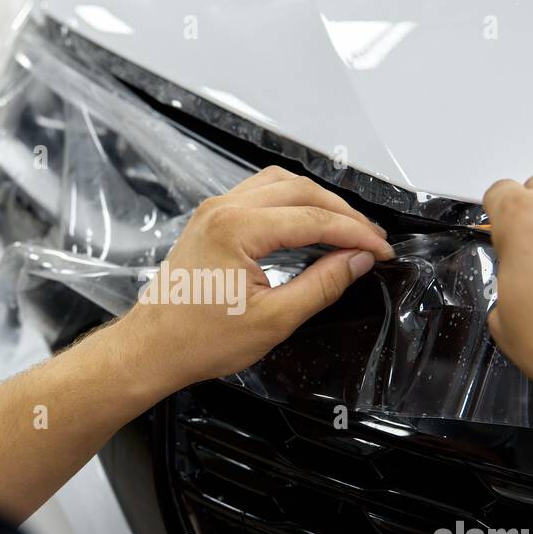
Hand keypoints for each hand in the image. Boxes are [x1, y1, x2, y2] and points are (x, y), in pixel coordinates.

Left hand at [117, 166, 393, 391]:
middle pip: (301, 191)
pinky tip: (308, 223)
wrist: (152, 349)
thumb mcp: (274, 320)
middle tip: (371, 239)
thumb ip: (323, 284)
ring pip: (281, 184)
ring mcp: (215, 210)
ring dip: (318, 201)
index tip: (380, 251)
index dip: (356, 234)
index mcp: (238, 228)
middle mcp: (224, 209)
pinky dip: (291, 202)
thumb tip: (358, 260)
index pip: (315, 219)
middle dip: (343, 213)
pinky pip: (260, 194)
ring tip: (346, 228)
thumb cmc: (199, 340)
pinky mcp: (211, 220)